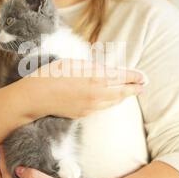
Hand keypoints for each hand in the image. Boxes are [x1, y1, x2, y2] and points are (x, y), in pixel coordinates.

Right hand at [21, 58, 146, 118]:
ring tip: (130, 92)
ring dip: (123, 96)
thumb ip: (92, 67)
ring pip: (113, 102)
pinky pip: (101, 107)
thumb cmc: (50, 74)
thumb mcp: (73, 64)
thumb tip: (105, 70)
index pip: (122, 77)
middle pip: (121, 92)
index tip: (143, 76)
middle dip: (133, 89)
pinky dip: (110, 102)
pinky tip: (111, 99)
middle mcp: (96, 94)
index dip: (134, 77)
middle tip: (142, 85)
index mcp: (95, 78)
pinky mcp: (83, 114)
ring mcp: (90, 106)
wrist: (35, 97)